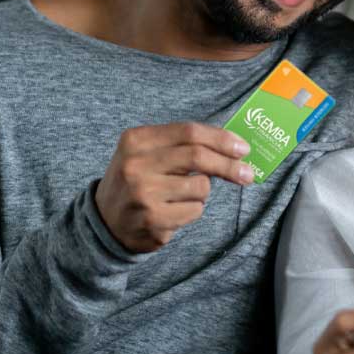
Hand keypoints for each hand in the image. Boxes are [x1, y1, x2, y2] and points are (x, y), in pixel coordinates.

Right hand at [95, 122, 253, 252]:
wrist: (105, 221)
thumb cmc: (137, 180)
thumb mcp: (147, 153)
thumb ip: (182, 145)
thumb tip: (233, 147)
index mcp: (136, 140)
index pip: (189, 132)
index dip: (221, 139)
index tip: (242, 148)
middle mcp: (136, 164)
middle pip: (198, 157)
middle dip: (229, 165)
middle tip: (247, 174)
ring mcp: (143, 193)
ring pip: (201, 187)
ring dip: (202, 192)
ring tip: (181, 196)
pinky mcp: (153, 219)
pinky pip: (195, 211)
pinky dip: (192, 211)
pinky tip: (173, 212)